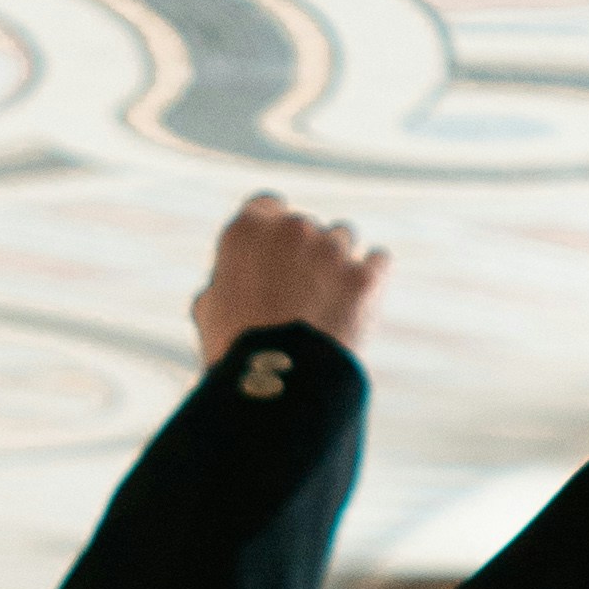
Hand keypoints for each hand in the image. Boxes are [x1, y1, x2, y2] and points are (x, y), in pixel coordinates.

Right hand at [192, 190, 388, 364]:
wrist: (279, 382)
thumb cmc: (236, 348)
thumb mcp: (210, 309)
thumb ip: (225, 279)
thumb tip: (229, 282)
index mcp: (248, 229)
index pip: (266, 206)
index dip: (271, 230)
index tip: (273, 252)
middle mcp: (292, 229)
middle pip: (305, 226)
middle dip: (304, 249)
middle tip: (298, 289)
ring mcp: (333, 249)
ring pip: (343, 236)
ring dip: (337, 260)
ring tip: (328, 299)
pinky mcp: (365, 276)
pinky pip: (378, 260)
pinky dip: (371, 275)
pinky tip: (361, 297)